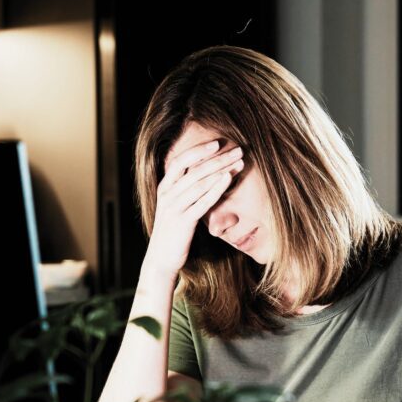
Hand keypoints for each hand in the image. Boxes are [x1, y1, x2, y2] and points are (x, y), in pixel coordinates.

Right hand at [142, 140, 244, 279]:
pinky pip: (202, 201)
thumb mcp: (175, 206)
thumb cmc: (173, 231)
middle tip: (238, 149)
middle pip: (195, 169)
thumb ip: (185, 189)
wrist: (161, 258)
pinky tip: (229, 178)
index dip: (199, 150)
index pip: (180, 161)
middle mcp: (167, 194)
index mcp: (164, 187)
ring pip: (200, 183)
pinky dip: (216, 188)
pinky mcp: (183, 221)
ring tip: (240, 162)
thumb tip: (205, 173)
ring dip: (222, 169)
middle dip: (219, 158)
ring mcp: (174, 207)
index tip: (218, 143)